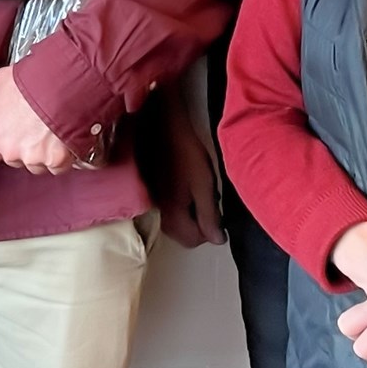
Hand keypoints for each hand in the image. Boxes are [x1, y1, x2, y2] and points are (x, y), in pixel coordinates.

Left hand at [0, 65, 74, 173]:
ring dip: (44, 153)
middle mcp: (9, 152)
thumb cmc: (29, 80)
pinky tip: (64, 138)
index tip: (16, 132)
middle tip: (37, 127)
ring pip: (38, 164)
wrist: (59, 84)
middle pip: (16, 159)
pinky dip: (63, 156)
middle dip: (26, 147)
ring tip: (52, 131)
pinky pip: (59, 165)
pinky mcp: (56, 161)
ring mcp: (33, 158)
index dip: (6, 140)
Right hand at [158, 98, 224, 248]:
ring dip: (188, 215)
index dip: (210, 231)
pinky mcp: (149, 191)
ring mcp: (151, 202)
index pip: (193, 240)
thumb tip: (217, 240)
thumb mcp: (204, 184)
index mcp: (173, 214)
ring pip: (174, 223)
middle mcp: (158, 213)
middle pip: (182, 235)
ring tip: (197, 191)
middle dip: (198, 224)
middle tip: (208, 200)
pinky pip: (167, 210)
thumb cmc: (185, 152)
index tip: (217, 212)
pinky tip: (184, 185)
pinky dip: (178, 205)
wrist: (160, 126)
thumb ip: (210, 215)